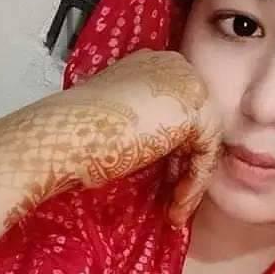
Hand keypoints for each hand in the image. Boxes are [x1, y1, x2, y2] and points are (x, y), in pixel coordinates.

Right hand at [71, 50, 221, 224]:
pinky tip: (177, 204)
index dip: (175, 151)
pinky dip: (194, 183)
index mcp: (154, 65)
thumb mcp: (123, 121)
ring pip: (203, 141)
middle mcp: (174, 67)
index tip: (166, 181)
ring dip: (190, 181)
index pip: (180, 111)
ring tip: (174, 208)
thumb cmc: (80, 132)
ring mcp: (187, 84)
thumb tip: (168, 148)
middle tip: (173, 198)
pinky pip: (206, 153)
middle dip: (185, 166)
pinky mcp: (195, 108)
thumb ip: (149, 122)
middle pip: (196, 125)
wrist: (68, 134)